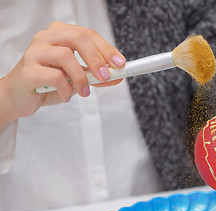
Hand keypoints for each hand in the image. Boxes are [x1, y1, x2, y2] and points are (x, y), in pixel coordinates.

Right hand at [0, 21, 124, 120]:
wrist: (19, 97)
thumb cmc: (48, 83)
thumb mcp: (77, 78)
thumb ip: (96, 76)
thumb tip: (118, 76)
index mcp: (60, 34)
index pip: (88, 34)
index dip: (106, 48)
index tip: (120, 63)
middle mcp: (46, 37)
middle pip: (78, 37)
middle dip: (96, 58)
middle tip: (105, 76)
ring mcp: (35, 51)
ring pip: (66, 56)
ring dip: (81, 78)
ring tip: (83, 92)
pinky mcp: (27, 70)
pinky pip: (54, 76)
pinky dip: (66, 89)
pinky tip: (66, 96)